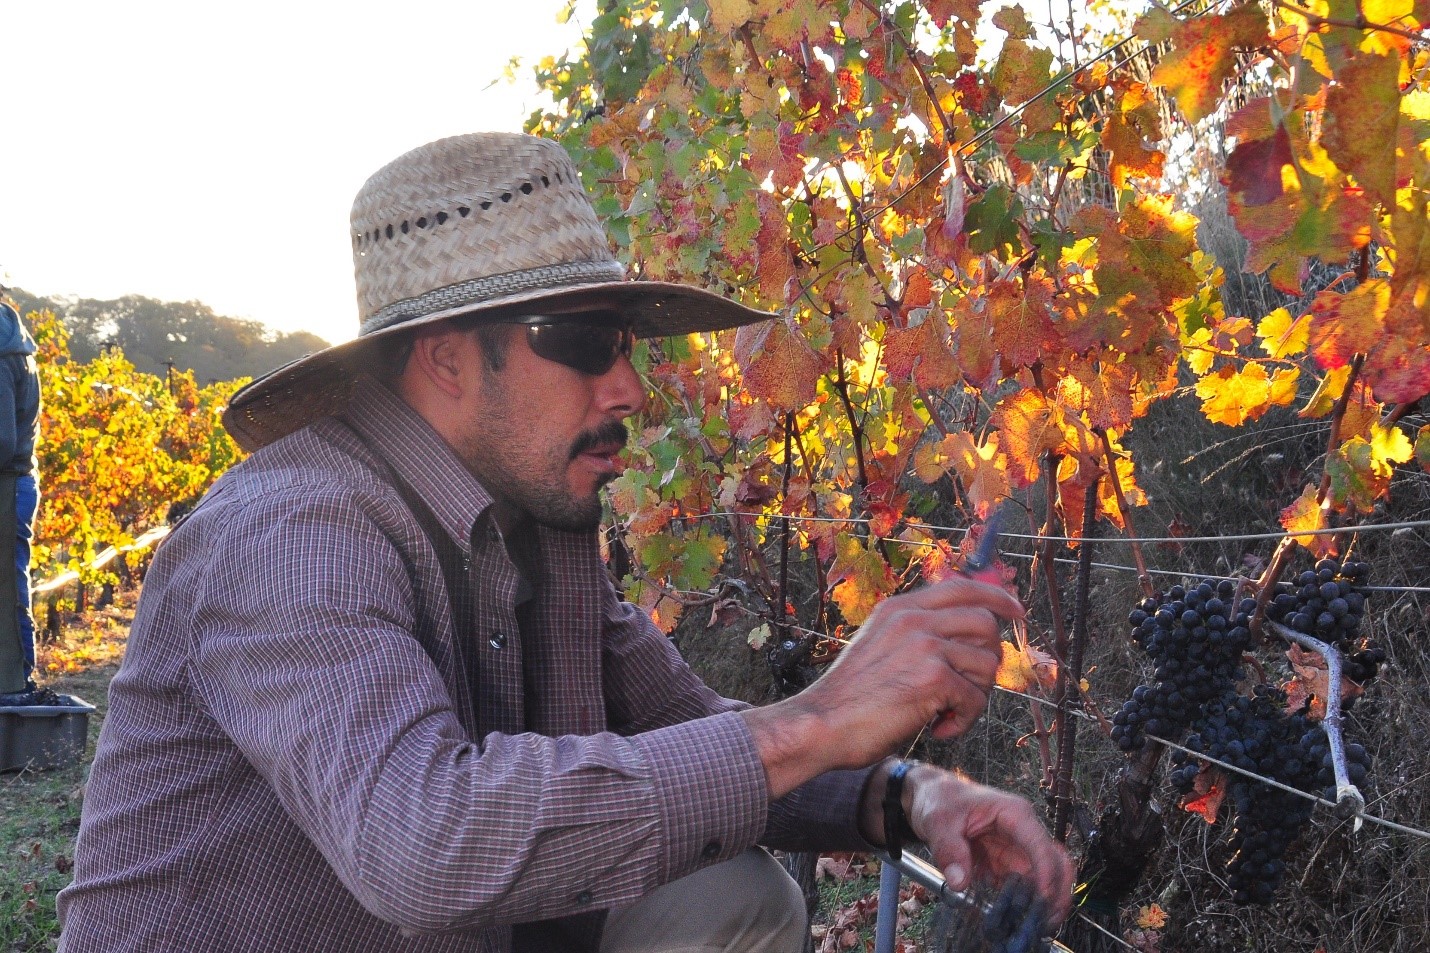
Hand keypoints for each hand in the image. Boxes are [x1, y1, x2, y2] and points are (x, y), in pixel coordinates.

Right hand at [741, 577, 1022, 795]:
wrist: (820, 724)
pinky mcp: (933, 677)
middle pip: (986, 625)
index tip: (1016, 613)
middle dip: (988, 662)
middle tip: (968, 691)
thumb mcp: (879, 647)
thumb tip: (965, 641)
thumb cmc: (849, 698)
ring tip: (946, 713)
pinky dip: (963, 721)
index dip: (997, 598)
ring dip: (975, 696)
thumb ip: (914, 636)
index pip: (962, 587)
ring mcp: (924, 645)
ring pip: (987, 664)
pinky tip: (938, 729)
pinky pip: (975, 699)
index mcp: (900, 608)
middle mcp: (913, 618)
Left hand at [900, 764, 1074, 925]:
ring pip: (1043, 879)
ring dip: (1043, 902)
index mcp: (1014, 814)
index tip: (1042, 899)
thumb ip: (949, 850)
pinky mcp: (1004, 865)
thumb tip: (960, 883)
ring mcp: (1015, 851)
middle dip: (1058, 891)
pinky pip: (1021, 888)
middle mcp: (1022, 833)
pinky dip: (1023, 904)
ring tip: (1035, 926)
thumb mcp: (938, 821)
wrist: (931, 797)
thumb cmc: (940, 799)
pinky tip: (1016, 921)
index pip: (1041, 845)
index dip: (1047, 873)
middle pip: (1055, 863)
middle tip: (1048, 920)